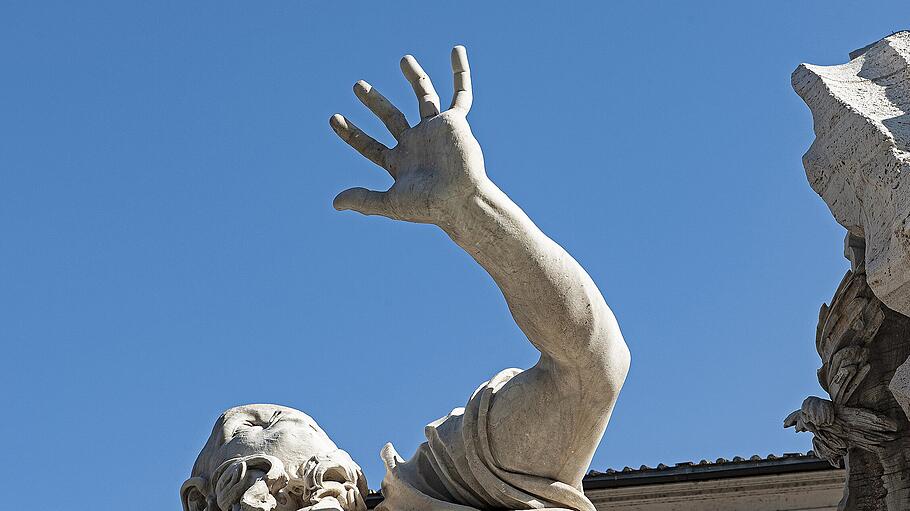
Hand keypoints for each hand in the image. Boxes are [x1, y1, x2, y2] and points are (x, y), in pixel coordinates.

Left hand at [330, 46, 485, 225]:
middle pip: (391, 117)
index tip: (333, 118)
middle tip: (357, 86)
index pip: (369, 145)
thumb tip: (336, 203)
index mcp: (399, 163)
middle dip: (374, 102)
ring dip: (415, 78)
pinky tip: (457, 51)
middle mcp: (416, 143)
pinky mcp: (454, 122)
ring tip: (403, 59)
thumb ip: (364, 200)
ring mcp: (435, 130)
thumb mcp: (391, 203)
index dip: (351, 133)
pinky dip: (460, 72)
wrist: (460, 200)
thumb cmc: (429, 206)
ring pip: (424, 97)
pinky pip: (461, 94)